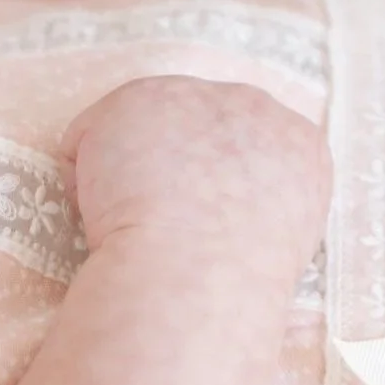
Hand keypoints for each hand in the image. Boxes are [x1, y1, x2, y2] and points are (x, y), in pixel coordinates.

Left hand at [69, 76, 329, 263]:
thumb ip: (264, 205)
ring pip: (142, 135)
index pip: (254, 149)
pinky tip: (100, 215)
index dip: (216, 186)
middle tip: (160, 227)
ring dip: (129, 176)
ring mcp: (196, 96)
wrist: (196, 275)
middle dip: (174, 168)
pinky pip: (87, 142)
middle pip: (198, 130)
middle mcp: (256, 107)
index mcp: (301, 146)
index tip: (199, 224)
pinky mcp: (136, 98)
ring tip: (132, 227)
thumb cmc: (233, 287)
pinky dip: (83, 182)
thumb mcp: (282, 244)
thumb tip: (224, 211)